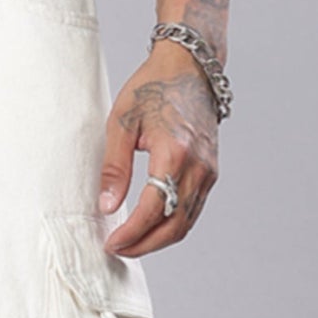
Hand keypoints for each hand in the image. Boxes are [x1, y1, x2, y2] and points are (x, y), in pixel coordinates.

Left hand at [98, 42, 219, 254]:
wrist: (190, 68)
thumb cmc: (153, 88)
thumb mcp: (122, 122)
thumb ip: (115, 167)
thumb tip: (107, 205)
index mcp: (174, 154)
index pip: (152, 210)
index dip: (131, 233)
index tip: (110, 243)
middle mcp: (198, 168)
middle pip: (174, 225)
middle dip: (144, 245)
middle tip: (118, 250)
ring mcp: (208, 171)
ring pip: (186, 222)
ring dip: (159, 239)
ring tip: (131, 243)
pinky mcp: (211, 171)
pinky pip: (193, 209)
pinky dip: (173, 224)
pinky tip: (151, 226)